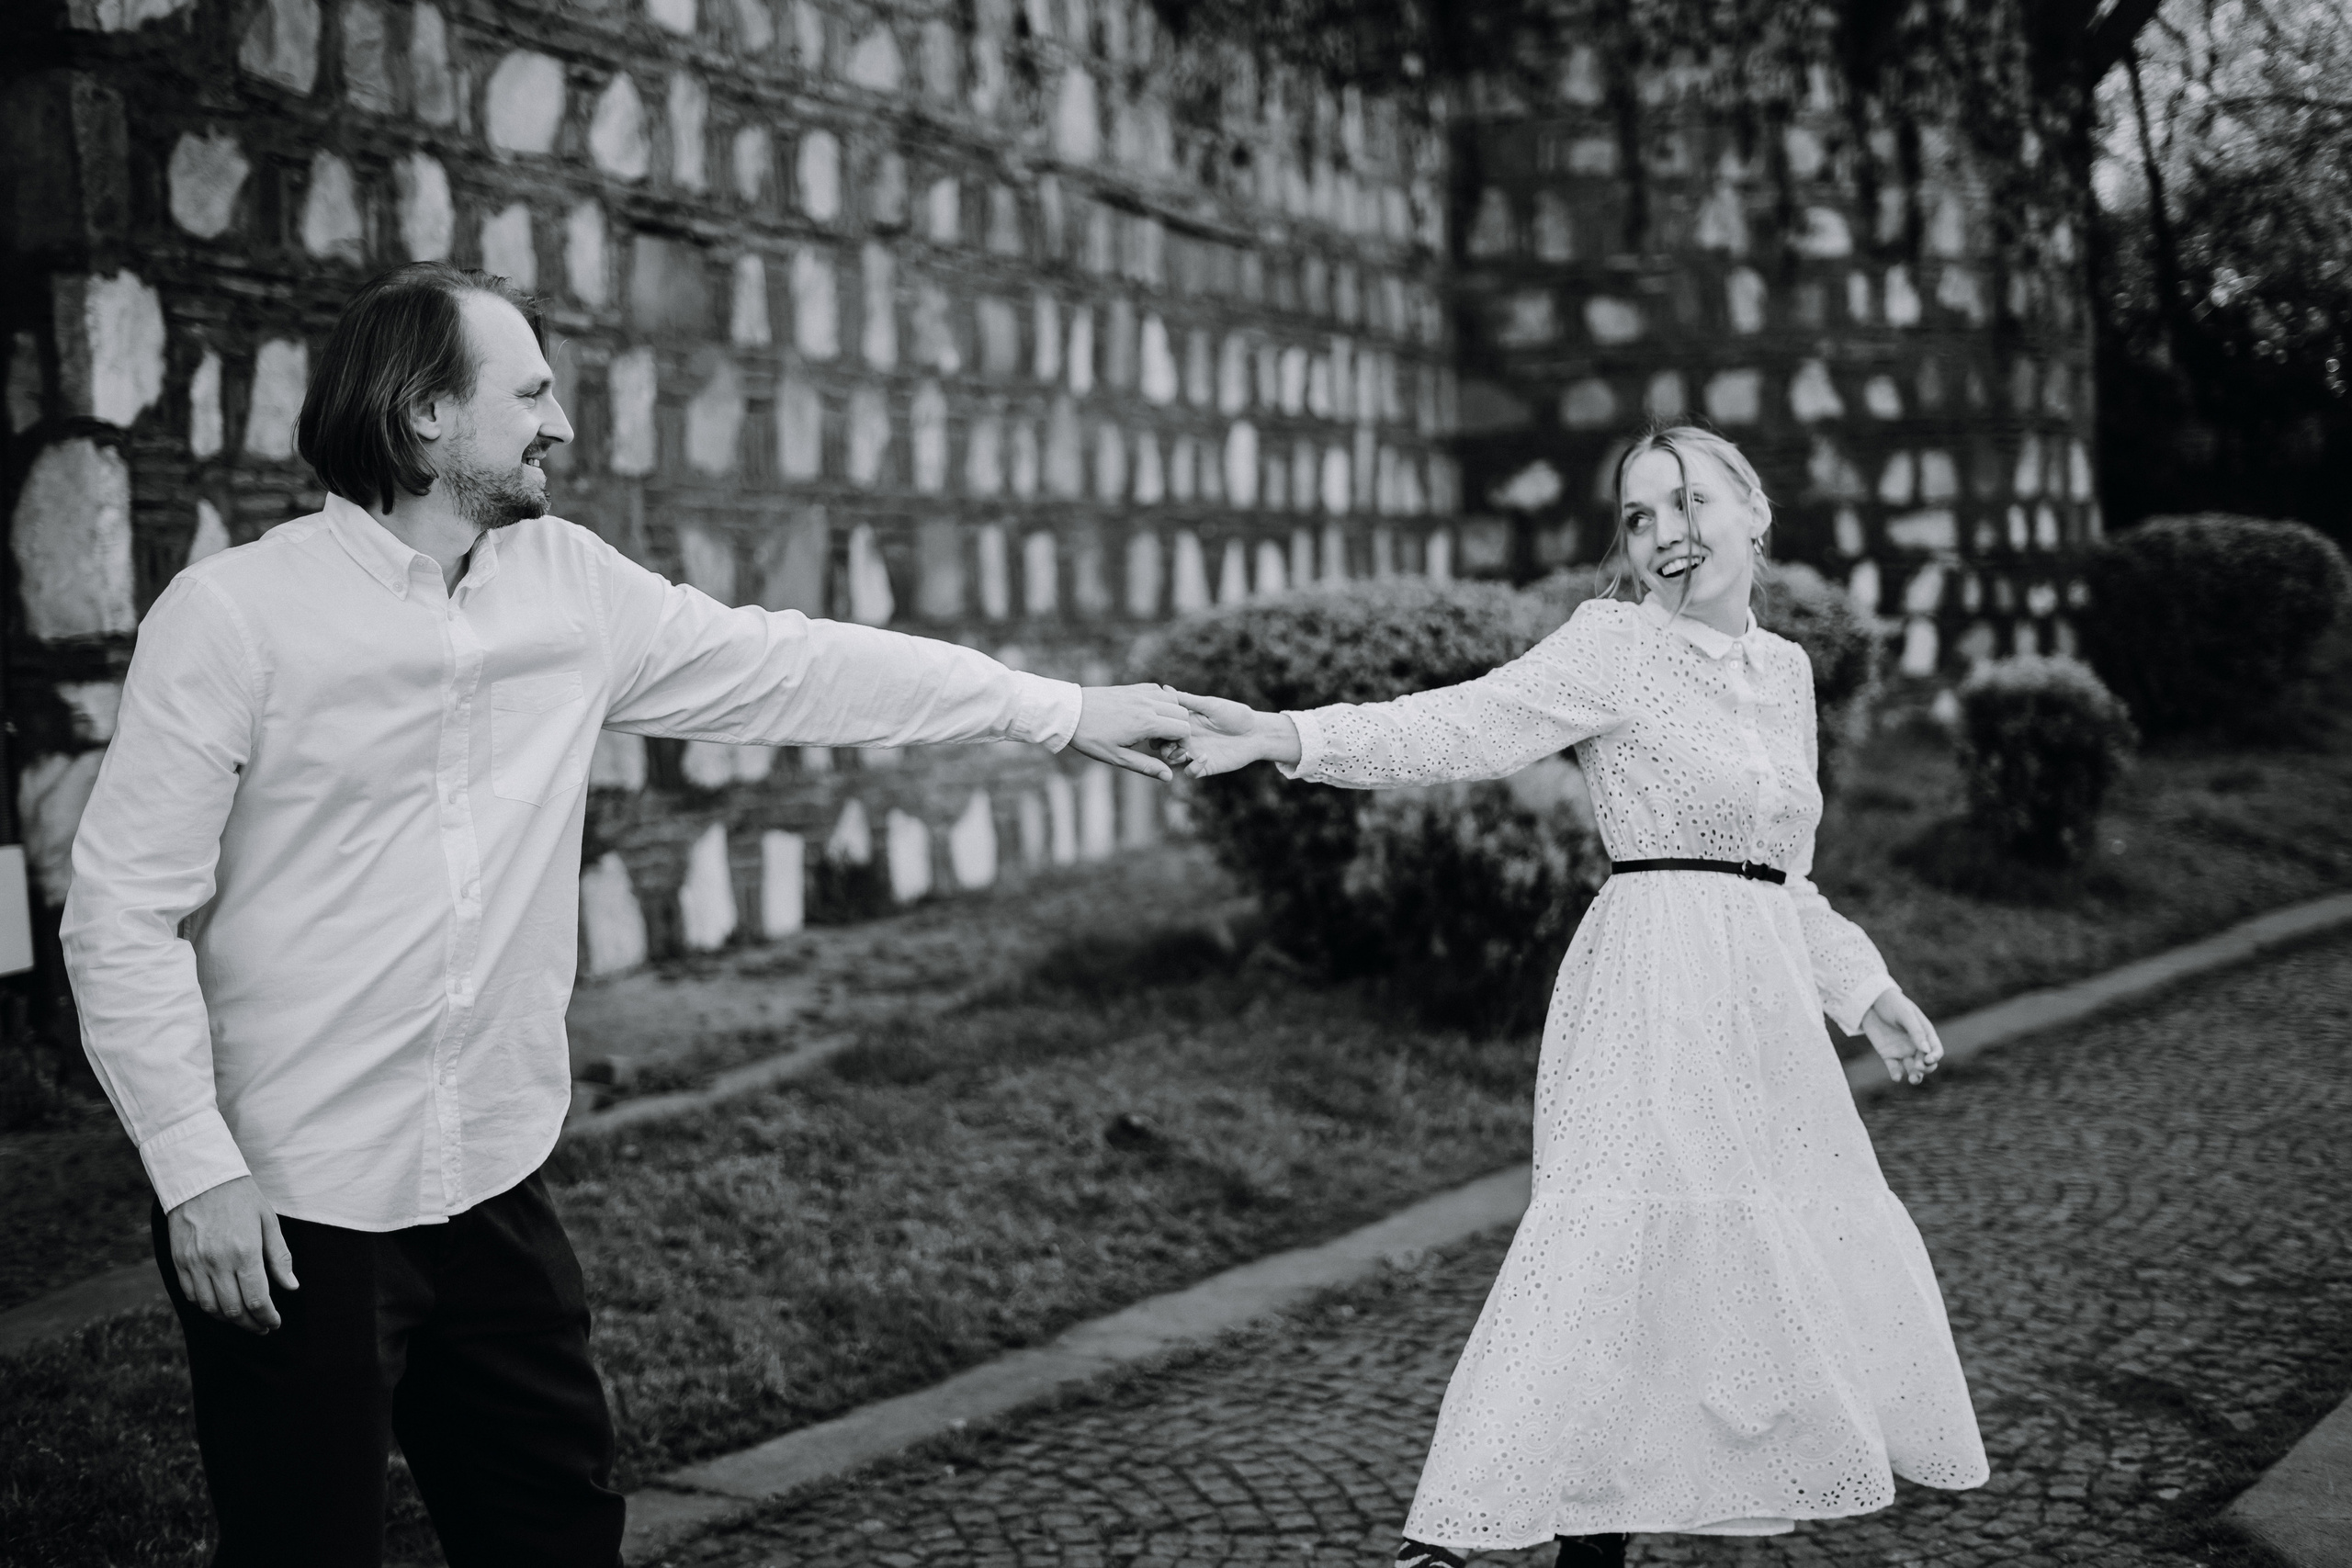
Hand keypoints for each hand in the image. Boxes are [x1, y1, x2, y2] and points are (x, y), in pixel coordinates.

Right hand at [166, 1176, 298, 1334]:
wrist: (201, 1179)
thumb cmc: (241, 1197)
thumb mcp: (268, 1221)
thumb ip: (279, 1257)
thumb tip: (291, 1287)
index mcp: (244, 1252)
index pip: (257, 1299)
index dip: (267, 1317)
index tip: (274, 1322)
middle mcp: (217, 1262)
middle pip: (233, 1309)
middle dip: (250, 1323)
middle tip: (262, 1326)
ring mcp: (195, 1263)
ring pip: (211, 1307)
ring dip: (228, 1318)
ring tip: (243, 1318)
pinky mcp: (179, 1262)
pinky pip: (192, 1295)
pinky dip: (207, 1306)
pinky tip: (220, 1304)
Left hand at [1071, 684, 1196, 780]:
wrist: (1069, 713)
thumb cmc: (1091, 737)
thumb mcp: (1117, 757)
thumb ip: (1146, 766)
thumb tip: (1169, 777)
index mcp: (1147, 723)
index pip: (1183, 729)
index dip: (1182, 743)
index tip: (1167, 753)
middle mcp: (1148, 704)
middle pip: (1182, 713)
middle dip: (1179, 729)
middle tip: (1160, 743)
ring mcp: (1140, 693)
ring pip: (1173, 699)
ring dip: (1171, 714)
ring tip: (1153, 729)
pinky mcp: (1132, 688)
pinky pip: (1158, 690)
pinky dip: (1161, 701)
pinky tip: (1147, 714)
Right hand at [1165, 694, 1299, 778]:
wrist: (1257, 733)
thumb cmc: (1236, 715)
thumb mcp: (1210, 705)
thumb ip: (1188, 700)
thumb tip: (1165, 689)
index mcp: (1186, 722)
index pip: (1162, 726)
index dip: (1157, 727)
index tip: (1161, 724)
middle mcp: (1187, 738)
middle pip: (1161, 745)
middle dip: (1161, 744)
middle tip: (1170, 740)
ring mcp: (1195, 753)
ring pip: (1171, 760)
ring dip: (1173, 756)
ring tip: (1184, 750)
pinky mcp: (1206, 766)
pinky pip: (1190, 772)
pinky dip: (1193, 767)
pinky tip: (1205, 757)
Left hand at [1861, 985, 1943, 1085]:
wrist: (1870, 1001)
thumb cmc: (1892, 1003)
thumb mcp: (1905, 1014)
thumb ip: (1916, 1031)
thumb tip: (1926, 1050)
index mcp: (1925, 1034)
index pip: (1936, 1050)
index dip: (1935, 1057)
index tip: (1927, 1059)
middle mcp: (1916, 1045)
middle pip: (1926, 1063)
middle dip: (1925, 1068)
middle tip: (1917, 1067)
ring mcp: (1903, 1051)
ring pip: (1913, 1069)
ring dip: (1915, 1076)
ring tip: (1913, 1080)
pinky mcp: (1888, 1055)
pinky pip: (1895, 1068)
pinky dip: (1897, 1074)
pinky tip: (1896, 1077)